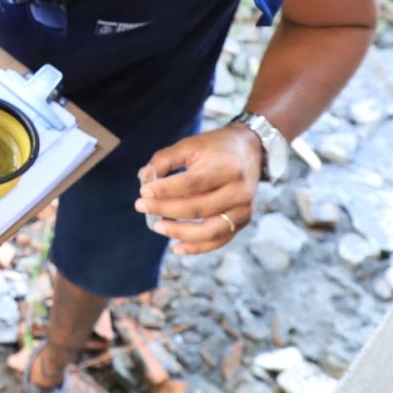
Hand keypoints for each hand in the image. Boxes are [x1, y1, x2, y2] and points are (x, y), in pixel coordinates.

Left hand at [133, 126, 261, 254]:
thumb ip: (165, 159)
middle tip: (141, 206)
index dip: (165, 190)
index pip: (191, 184)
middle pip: (197, 208)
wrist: (252, 150)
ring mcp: (243, 210)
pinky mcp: (242, 221)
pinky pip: (218, 240)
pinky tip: (176, 247)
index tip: (143, 191)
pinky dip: (197, 247)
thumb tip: (144, 178)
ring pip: (209, 231)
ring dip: (179, 232)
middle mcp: (239, 191)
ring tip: (157, 226)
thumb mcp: (190, 144)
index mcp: (227, 168)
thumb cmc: (216, 147)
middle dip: (165, 209)